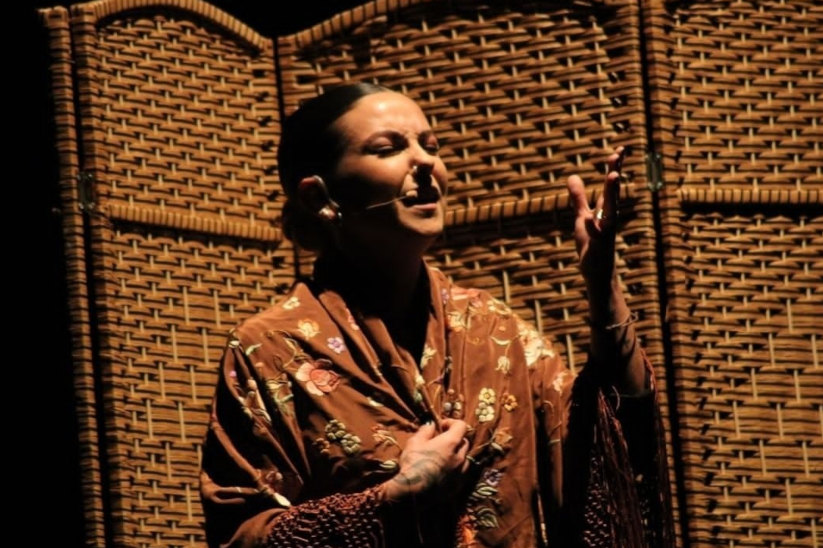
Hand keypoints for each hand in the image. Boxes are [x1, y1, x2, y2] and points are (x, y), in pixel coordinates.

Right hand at [382, 419, 468, 501]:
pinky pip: (461, 474)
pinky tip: (443, 472)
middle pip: (464, 442)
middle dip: (455, 439)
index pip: (461, 426)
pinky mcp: (457, 486)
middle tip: (441, 442)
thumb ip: (426, 430)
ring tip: (443, 458)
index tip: (441, 426)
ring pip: (465, 459)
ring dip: (457, 455)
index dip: (452, 423)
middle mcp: (460, 457)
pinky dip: (455, 470)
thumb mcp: (415, 442)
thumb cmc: (413, 463)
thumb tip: (431, 424)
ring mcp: (460, 473)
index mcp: (450, 443)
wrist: (413, 492)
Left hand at [566, 147, 624, 296]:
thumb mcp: (582, 216)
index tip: (619, 149)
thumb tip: (572, 177)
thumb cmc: (592, 243)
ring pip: (611, 209)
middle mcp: (609, 217)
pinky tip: (588, 219)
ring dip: (613, 193)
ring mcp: (606, 230)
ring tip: (614, 176)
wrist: (597, 270)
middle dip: (615, 173)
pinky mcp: (599, 244)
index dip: (614, 167)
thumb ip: (578, 198)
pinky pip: (598, 234)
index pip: (610, 185)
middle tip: (617, 154)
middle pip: (612, 191)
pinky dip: (594, 225)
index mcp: (605, 209)